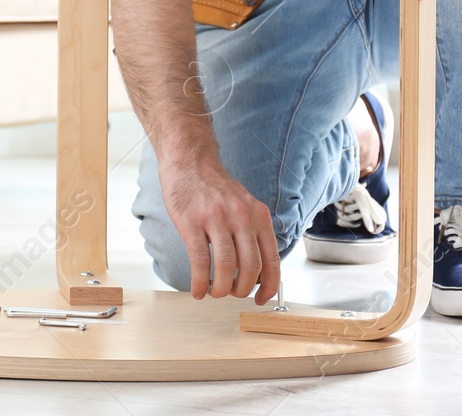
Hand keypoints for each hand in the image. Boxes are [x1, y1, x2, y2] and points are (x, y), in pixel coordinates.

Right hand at [161, 158, 280, 303]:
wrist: (190, 162)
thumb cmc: (215, 189)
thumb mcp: (245, 205)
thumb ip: (253, 232)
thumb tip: (259, 271)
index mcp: (258, 215)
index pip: (271, 259)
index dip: (269, 286)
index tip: (261, 299)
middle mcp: (241, 217)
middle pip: (250, 267)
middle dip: (243, 290)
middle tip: (233, 293)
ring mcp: (216, 219)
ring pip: (226, 267)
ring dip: (221, 289)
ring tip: (215, 292)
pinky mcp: (192, 222)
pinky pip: (200, 261)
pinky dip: (199, 282)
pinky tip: (197, 289)